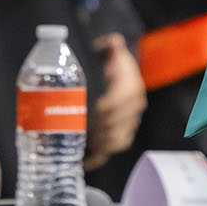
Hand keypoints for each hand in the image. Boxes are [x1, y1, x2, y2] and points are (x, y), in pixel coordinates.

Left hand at [84, 33, 146, 170]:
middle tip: (72, 132)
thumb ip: (110, 47)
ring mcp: (129, 124)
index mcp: (131, 87)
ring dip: (96, 146)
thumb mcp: (109, 51)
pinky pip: (112, 150)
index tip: (87, 112)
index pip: (117, 103)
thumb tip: (114, 42)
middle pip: (115, 126)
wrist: (120, 73)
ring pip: (116, 141)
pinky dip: (98, 158)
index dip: (104, 110)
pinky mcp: (122, 135)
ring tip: (76, 148)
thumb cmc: (110, 62)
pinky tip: (83, 163)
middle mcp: (133, 108)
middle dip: (94, 131)